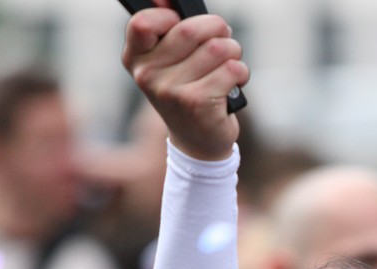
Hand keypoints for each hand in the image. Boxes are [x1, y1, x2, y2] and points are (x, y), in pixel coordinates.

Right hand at [122, 5, 248, 160]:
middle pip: (190, 30)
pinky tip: (234, 84)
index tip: (180, 25)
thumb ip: (167, 29)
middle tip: (223, 38)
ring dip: (233, 52)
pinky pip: (232, 69)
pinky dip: (241, 72)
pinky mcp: (199, 103)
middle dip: (217, 29)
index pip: (143, 22)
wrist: (198, 143)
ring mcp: (172, 92)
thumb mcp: (169, 62)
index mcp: (135, 59)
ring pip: (218, 48)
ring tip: (228, 65)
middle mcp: (148, 76)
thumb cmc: (187, 91)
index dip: (170, 17)